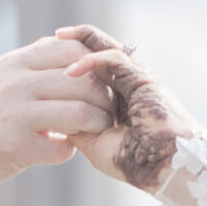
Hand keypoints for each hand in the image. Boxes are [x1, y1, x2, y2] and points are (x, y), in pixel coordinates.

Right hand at [0, 34, 115, 205]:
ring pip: (80, 113)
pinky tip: (60, 150)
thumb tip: (67, 47)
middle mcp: (16, 83)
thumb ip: (30, 63)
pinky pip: (62, 148)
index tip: (98, 84)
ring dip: (94, 125)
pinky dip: (68, 151)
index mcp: (14, 63)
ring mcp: (17, 115)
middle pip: (82, 81)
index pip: (71, 50)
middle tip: (107, 113)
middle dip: (103, 98)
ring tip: (93, 132)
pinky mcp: (16, 147)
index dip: (94, 66)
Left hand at [57, 26, 198, 192]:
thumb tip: (52, 113)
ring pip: (106, 46)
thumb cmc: (132, 161)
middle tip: (48, 38)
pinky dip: (91, 60)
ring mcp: (136, 77)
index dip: (69, 62)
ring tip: (56, 38)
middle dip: (72, 44)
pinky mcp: (142, 76)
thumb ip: (76, 126)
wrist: (163, 167)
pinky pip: (114, 58)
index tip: (43, 64)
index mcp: (116, 98)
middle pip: (97, 50)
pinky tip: (70, 71)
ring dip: (80, 41)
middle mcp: (126, 83)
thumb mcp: (94, 144)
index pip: (91, 70)